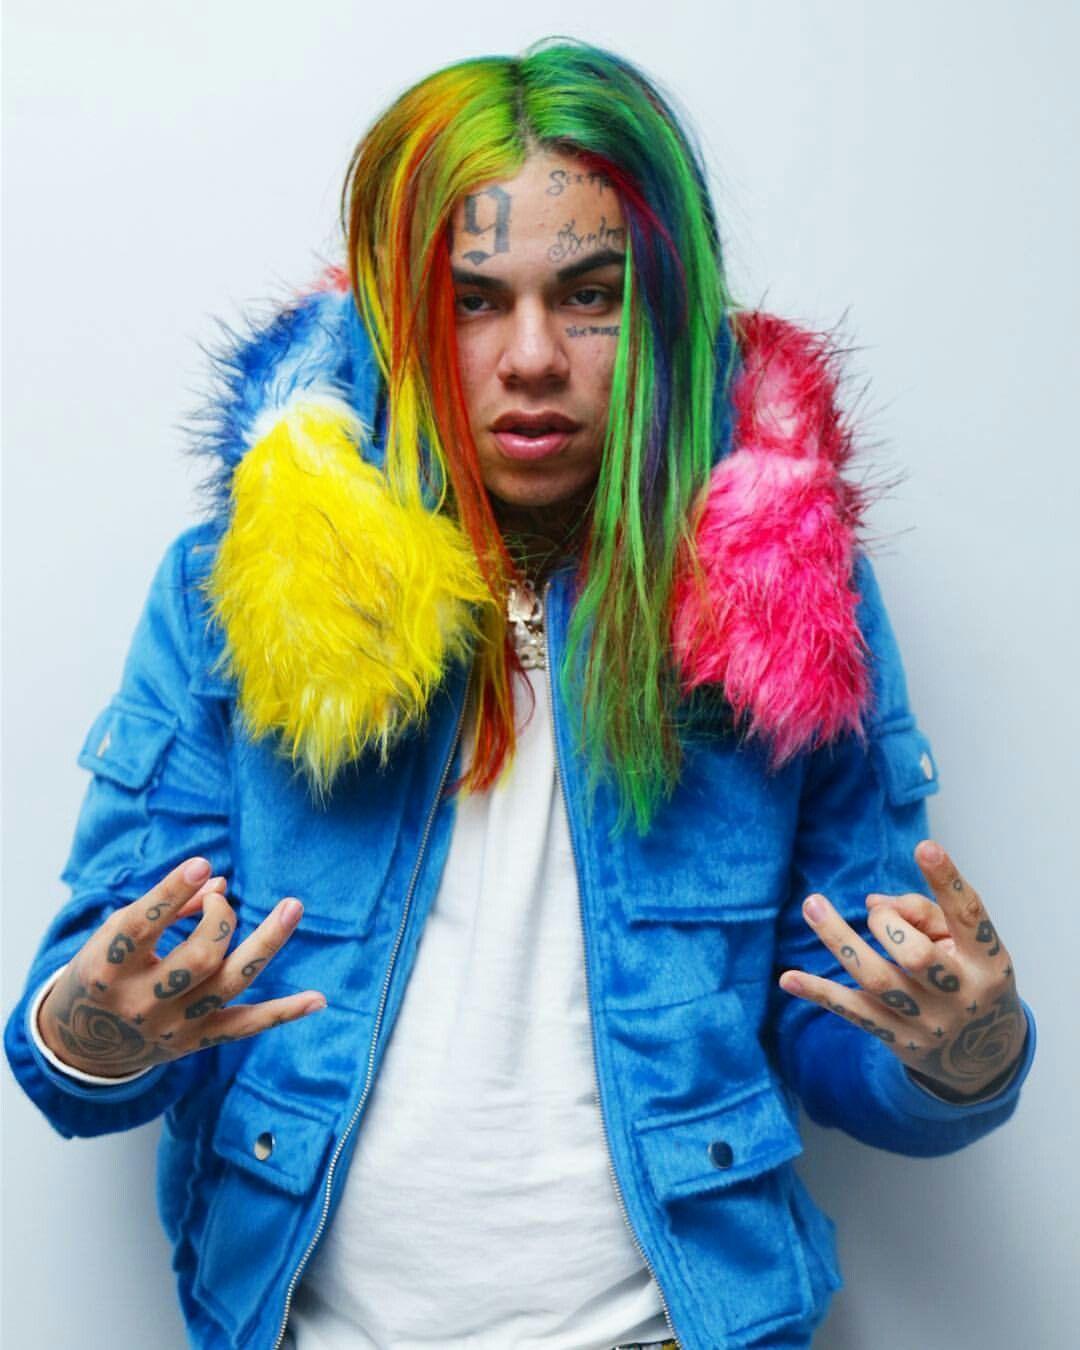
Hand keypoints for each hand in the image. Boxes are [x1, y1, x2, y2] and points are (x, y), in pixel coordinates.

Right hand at [38, 856, 325, 1077]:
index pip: (141, 928)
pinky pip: (246, 1027)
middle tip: (220, 899)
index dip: (172, 894)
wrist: (82, 1043)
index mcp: (107, 968)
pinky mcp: (195, 1043)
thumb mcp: (116, 934)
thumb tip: (220, 881)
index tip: (201, 865)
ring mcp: (171, 1026)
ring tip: (293, 907)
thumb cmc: (104, 969)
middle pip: (199, 957)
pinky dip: (284, 1013)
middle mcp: (140, 1002)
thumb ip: (166, 908)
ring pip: (229, 983)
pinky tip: (318, 998)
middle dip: (220, 918)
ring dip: (266, 943)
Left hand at [778, 840, 1026, 1098]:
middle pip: (916, 955)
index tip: (924, 846)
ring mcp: (928, 1021)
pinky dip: (819, 992)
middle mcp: (960, 995)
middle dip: (887, 923)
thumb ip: (925, 914)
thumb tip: (873, 903)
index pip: (969, 916)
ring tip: (812, 906)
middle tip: (876, 914)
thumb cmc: (968, 978)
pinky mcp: (898, 1038)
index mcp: (987, 962)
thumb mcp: (965, 946)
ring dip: (839, 939)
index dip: (947, 881)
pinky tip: (788, 977)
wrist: (983, 1056)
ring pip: (877, 979)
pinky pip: (853, 1012)